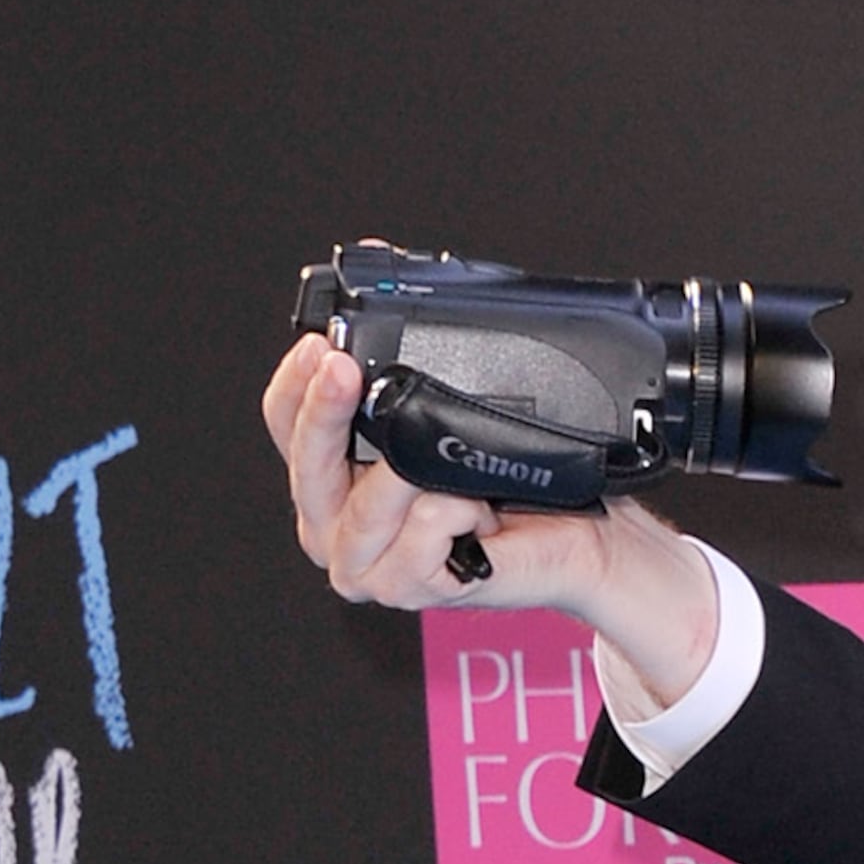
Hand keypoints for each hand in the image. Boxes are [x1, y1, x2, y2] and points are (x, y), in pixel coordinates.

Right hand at [260, 330, 719, 715]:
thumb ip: (403, 358)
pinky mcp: (409, 591)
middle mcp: (337, 521)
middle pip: (305, 467)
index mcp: (333, 471)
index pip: (284, 423)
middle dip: (325, 414)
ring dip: (411, 477)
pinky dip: (453, 516)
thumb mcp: (450, 404)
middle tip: (346, 370)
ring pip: (363, 511)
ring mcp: (369, 563)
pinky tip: (479, 514)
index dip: (295, 383)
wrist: (580, 534)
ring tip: (458, 469)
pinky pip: (417, 542)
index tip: (322, 345)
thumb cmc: (512, 473)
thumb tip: (375, 272)